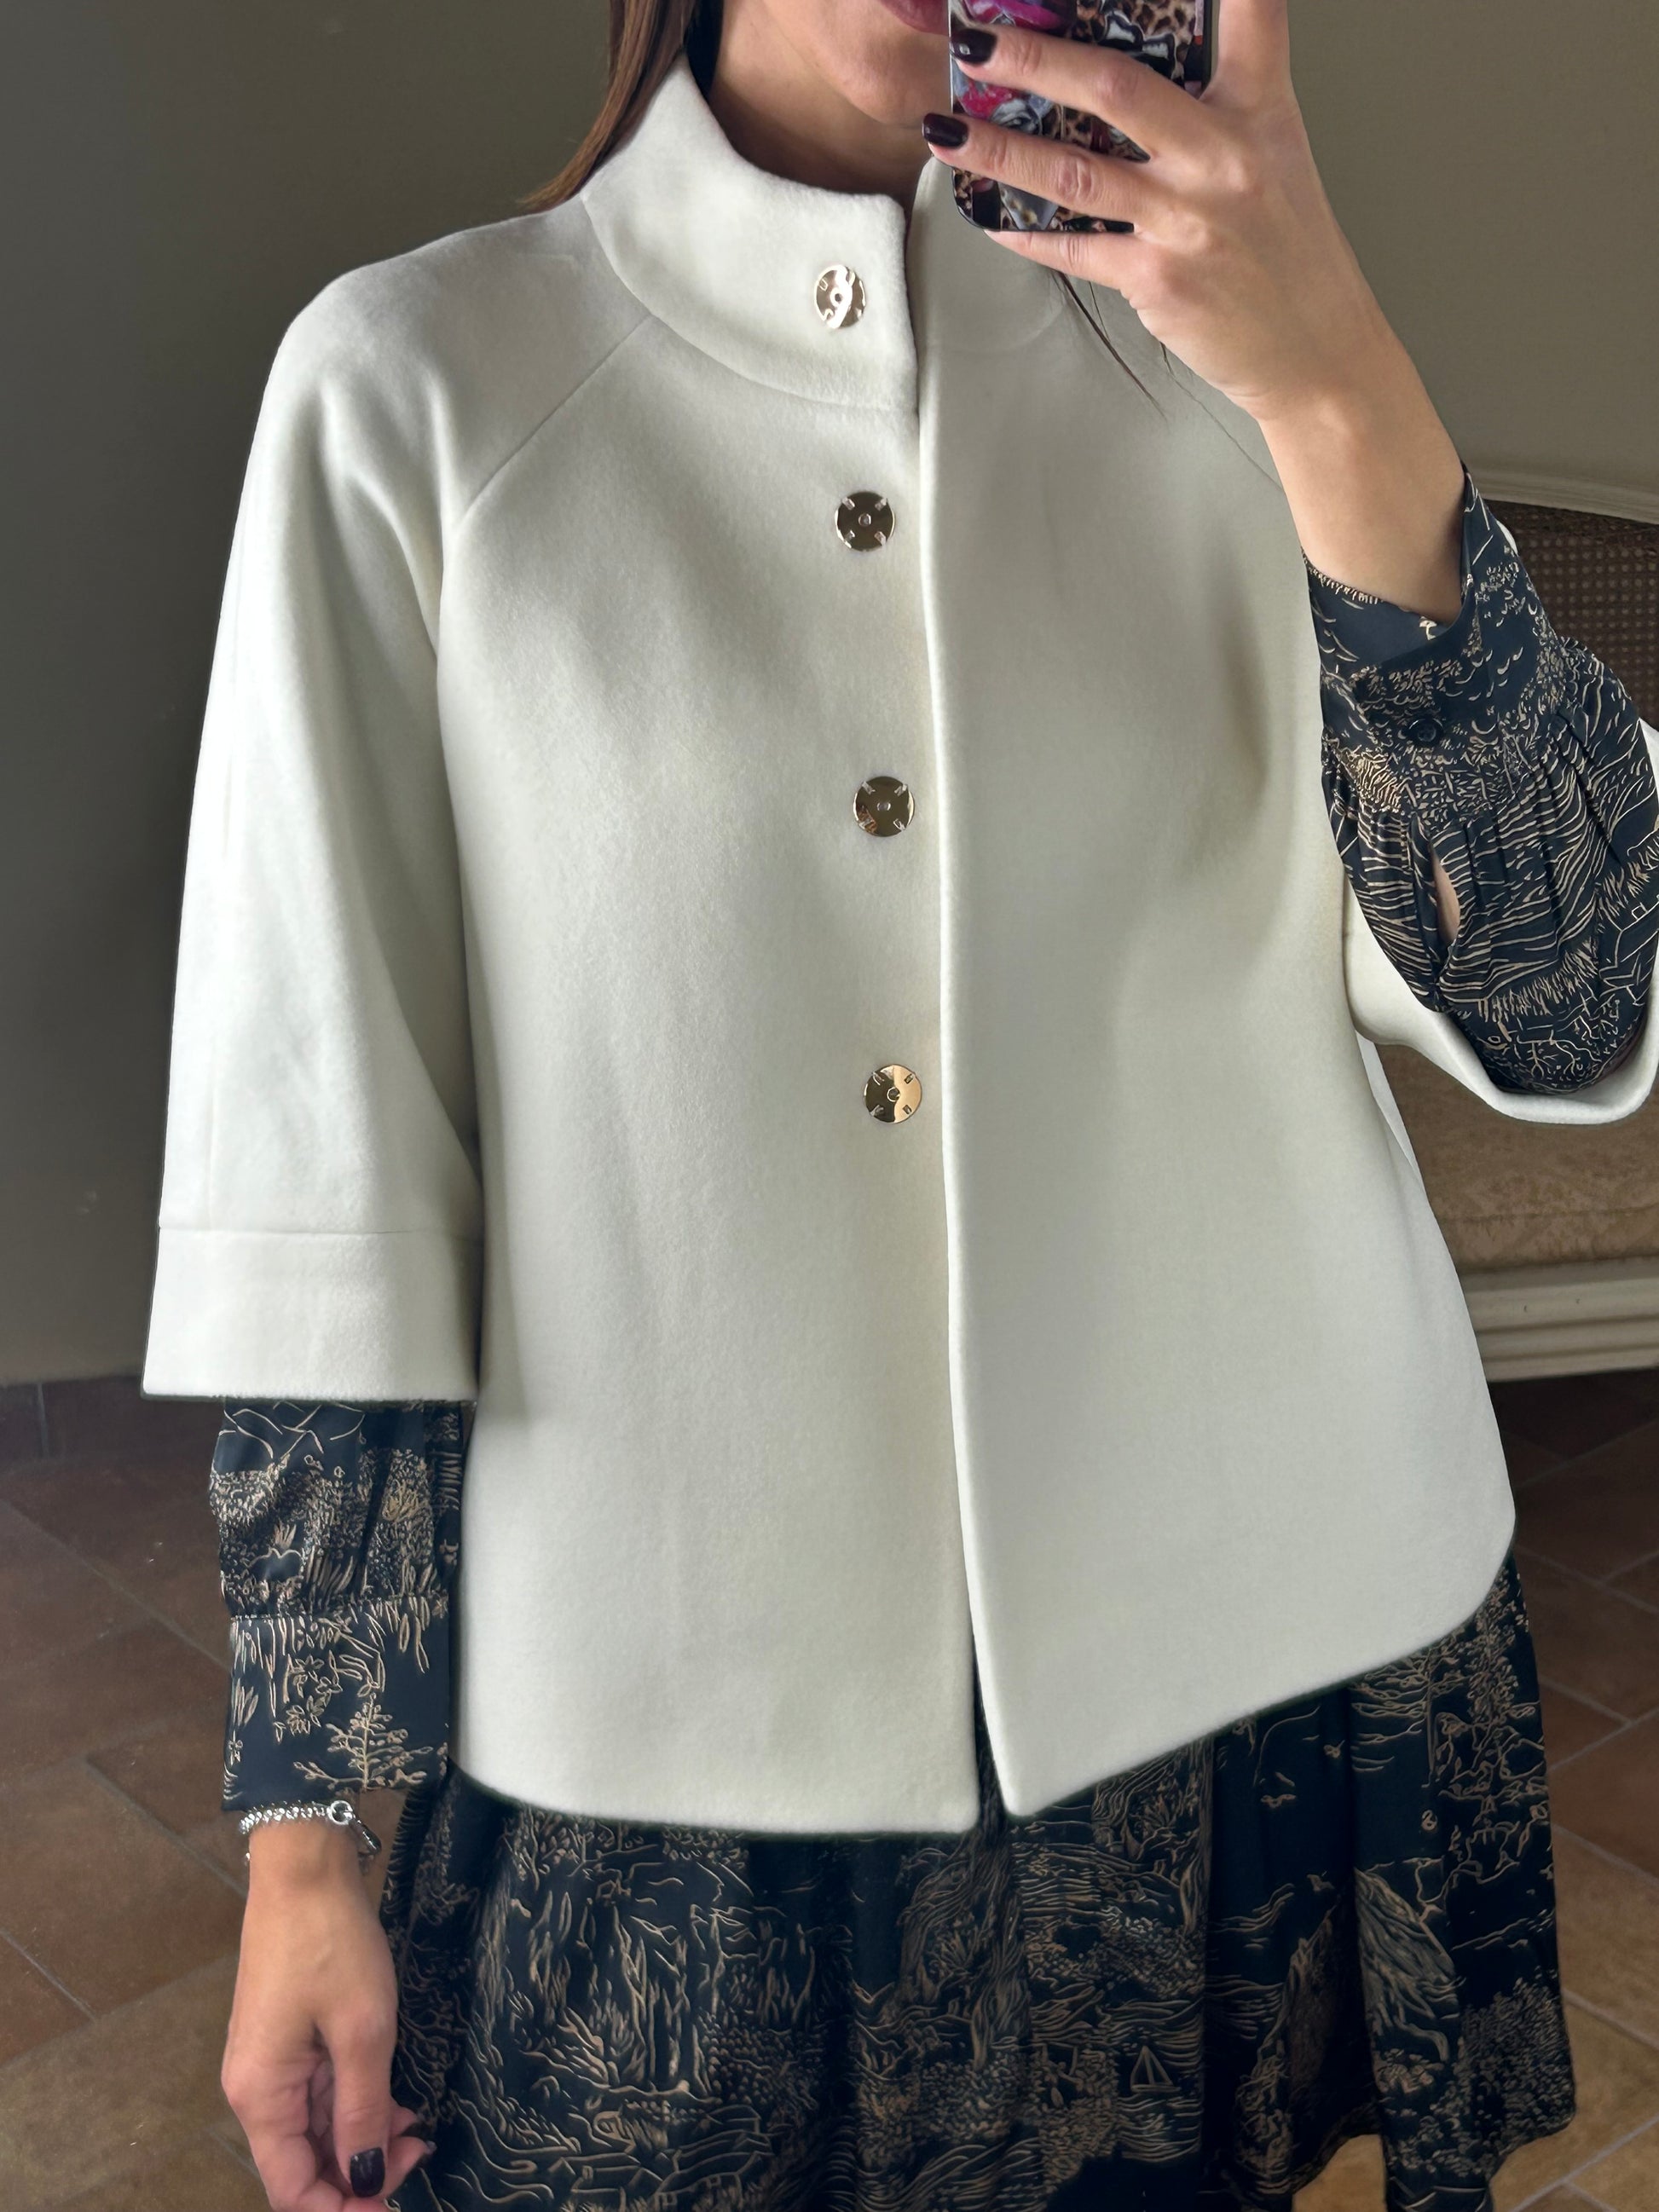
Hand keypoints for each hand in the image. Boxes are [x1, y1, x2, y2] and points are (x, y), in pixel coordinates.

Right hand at [222, 1821, 433, 2210]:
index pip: (290, 2189)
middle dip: (360, 2172)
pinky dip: (357, 2105)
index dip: (341, 2209)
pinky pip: (320, 2095)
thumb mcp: (362, 2029)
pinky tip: (398, 2102)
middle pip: (303, 2163)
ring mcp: (271, 2064)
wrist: (305, 1868)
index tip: (393, 2203)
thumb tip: (364, 2177)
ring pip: (316, 2130)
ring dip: (364, 2139)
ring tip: (418, 2129)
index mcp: (261, 2096)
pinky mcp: (288, 2041)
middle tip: (420, 2154)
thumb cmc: (331, 1944)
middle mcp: (256, 2090)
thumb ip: (363, 2110)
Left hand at [927, 0, 1399, 429]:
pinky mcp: (1159, 278)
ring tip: (946, 132)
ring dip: (1000, 150)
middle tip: (975, 40)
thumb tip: (1125, 83)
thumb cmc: (1288, 254)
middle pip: (1115, 87)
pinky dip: (1026, 233)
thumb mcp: (1273, 158)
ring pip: (1074, 171)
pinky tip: (990, 217)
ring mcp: (1188, 219)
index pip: (1252, 14)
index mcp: (1260, 111)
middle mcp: (1223, 156)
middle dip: (1034, 58)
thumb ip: (1215, 111)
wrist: (1315, 352)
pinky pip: (1075, 249)